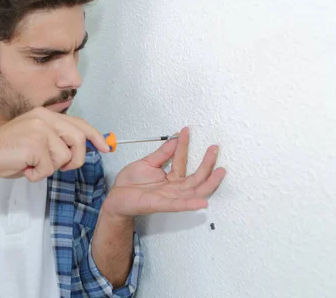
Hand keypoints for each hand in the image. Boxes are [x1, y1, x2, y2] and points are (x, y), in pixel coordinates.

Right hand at [0, 107, 109, 181]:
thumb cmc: (4, 153)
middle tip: (59, 167)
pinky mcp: (34, 144)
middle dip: (74, 159)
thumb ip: (55, 140)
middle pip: (78, 140)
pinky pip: (49, 168)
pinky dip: (36, 175)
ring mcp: (39, 129)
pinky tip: (23, 168)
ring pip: (64, 157)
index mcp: (44, 115)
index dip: (95, 136)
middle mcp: (43, 118)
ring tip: (31, 164)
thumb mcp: (34, 140)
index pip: (78, 123)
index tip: (106, 146)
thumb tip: (78, 150)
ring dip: (49, 168)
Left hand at [102, 127, 225, 217]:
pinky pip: (178, 204)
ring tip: (220, 172)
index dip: (184, 144)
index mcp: (170, 178)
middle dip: (207, 163)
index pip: (182, 159)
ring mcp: (169, 197)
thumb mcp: (147, 163)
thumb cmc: (130, 184)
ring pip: (194, 190)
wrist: (116, 198)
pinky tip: (202, 202)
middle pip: (196, 177)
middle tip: (214, 148)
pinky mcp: (161, 204)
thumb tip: (174, 139)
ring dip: (208, 182)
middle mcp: (173, 188)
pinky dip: (190, 204)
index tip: (186, 130)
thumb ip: (162, 154)